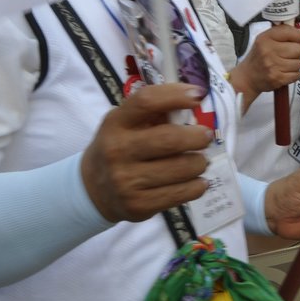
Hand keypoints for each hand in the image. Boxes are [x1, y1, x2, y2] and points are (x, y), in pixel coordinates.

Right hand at [80, 83, 212, 222]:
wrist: (93, 188)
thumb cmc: (119, 146)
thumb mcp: (125, 123)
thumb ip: (154, 112)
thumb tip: (195, 104)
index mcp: (116, 123)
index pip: (146, 101)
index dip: (175, 95)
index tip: (198, 95)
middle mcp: (118, 151)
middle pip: (169, 139)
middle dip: (197, 137)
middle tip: (206, 137)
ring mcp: (127, 181)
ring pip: (180, 169)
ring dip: (199, 163)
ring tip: (201, 161)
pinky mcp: (138, 205)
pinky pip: (179, 194)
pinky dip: (196, 186)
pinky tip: (198, 182)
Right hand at [233, 23, 299, 93]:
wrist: (248, 77)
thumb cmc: (258, 57)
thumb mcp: (264, 39)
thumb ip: (281, 32)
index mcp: (265, 38)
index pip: (290, 32)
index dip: (297, 35)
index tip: (296, 39)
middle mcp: (269, 51)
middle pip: (298, 48)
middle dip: (297, 51)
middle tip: (289, 53)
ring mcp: (274, 66)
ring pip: (299, 63)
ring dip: (295, 64)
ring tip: (285, 64)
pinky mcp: (278, 79)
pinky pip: (297, 75)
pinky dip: (293, 74)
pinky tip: (285, 72)